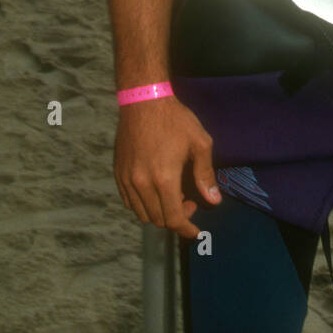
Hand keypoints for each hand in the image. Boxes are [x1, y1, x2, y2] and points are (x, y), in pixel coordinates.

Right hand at [114, 96, 220, 239]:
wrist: (143, 101)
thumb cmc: (175, 120)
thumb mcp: (199, 143)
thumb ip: (205, 174)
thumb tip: (214, 201)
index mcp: (164, 179)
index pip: (173, 218)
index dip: (186, 229)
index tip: (195, 232)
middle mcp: (142, 184)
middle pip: (157, 219)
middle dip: (176, 218)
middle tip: (189, 201)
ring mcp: (127, 179)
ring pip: (141, 213)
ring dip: (159, 213)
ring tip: (172, 196)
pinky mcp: (118, 173)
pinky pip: (129, 201)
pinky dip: (143, 205)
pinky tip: (155, 192)